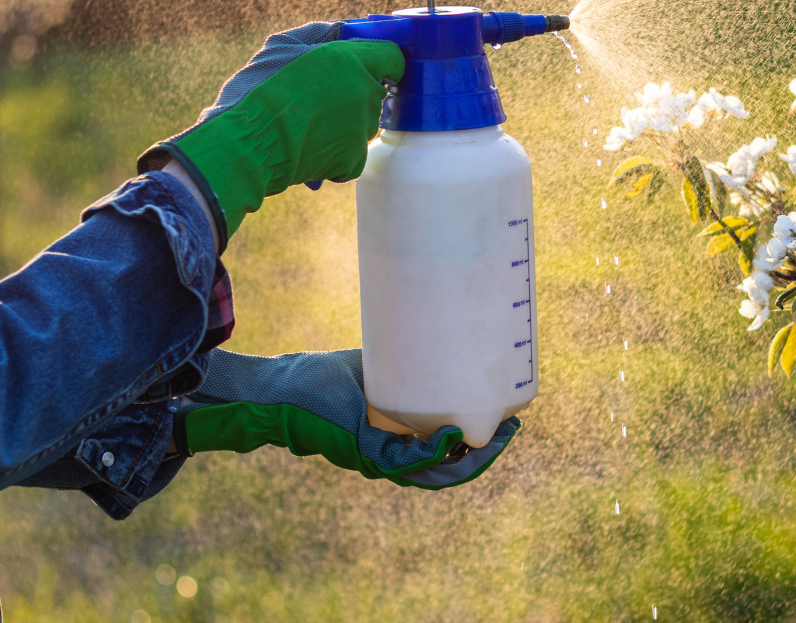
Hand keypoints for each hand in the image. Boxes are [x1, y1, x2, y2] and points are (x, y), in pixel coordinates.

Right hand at [139, 23, 404, 248]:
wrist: (248, 144)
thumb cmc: (259, 90)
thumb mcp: (282, 45)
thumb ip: (321, 33)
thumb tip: (343, 31)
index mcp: (352, 61)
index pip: (393, 57)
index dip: (381, 59)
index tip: (368, 64)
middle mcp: (366, 94)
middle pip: (374, 90)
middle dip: (353, 90)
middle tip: (318, 96)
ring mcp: (363, 130)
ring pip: (363, 121)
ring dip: (343, 120)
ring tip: (306, 122)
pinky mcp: (353, 161)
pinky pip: (353, 152)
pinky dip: (336, 151)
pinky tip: (310, 144)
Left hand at [176, 348, 519, 489]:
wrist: (282, 388)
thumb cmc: (322, 379)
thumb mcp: (377, 369)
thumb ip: (404, 361)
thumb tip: (439, 323)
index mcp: (398, 444)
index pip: (448, 454)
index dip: (481, 444)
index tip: (510, 418)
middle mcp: (391, 459)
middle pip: (451, 468)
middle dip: (487, 452)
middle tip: (513, 424)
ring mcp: (378, 459)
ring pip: (436, 472)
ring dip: (471, 458)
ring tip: (497, 432)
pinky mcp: (365, 451)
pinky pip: (407, 460)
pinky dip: (434, 451)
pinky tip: (453, 435)